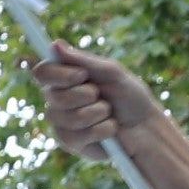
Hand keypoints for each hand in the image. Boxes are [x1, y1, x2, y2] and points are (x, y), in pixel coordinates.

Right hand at [37, 46, 154, 154]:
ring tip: (108, 113)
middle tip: (101, 96)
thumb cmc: (129, 96)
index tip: (83, 75)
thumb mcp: (110, 72)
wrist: (146, 126)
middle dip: (85, 95)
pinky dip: (101, 130)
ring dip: (97, 113)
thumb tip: (55, 44)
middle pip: (53, 96)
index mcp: (64, 78)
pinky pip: (77, 136)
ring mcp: (62, 123)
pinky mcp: (71, 144)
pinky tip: (110, 129)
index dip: (59, 74)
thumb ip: (82, 60)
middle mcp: (58, 100)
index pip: (42, 72)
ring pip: (67, 117)